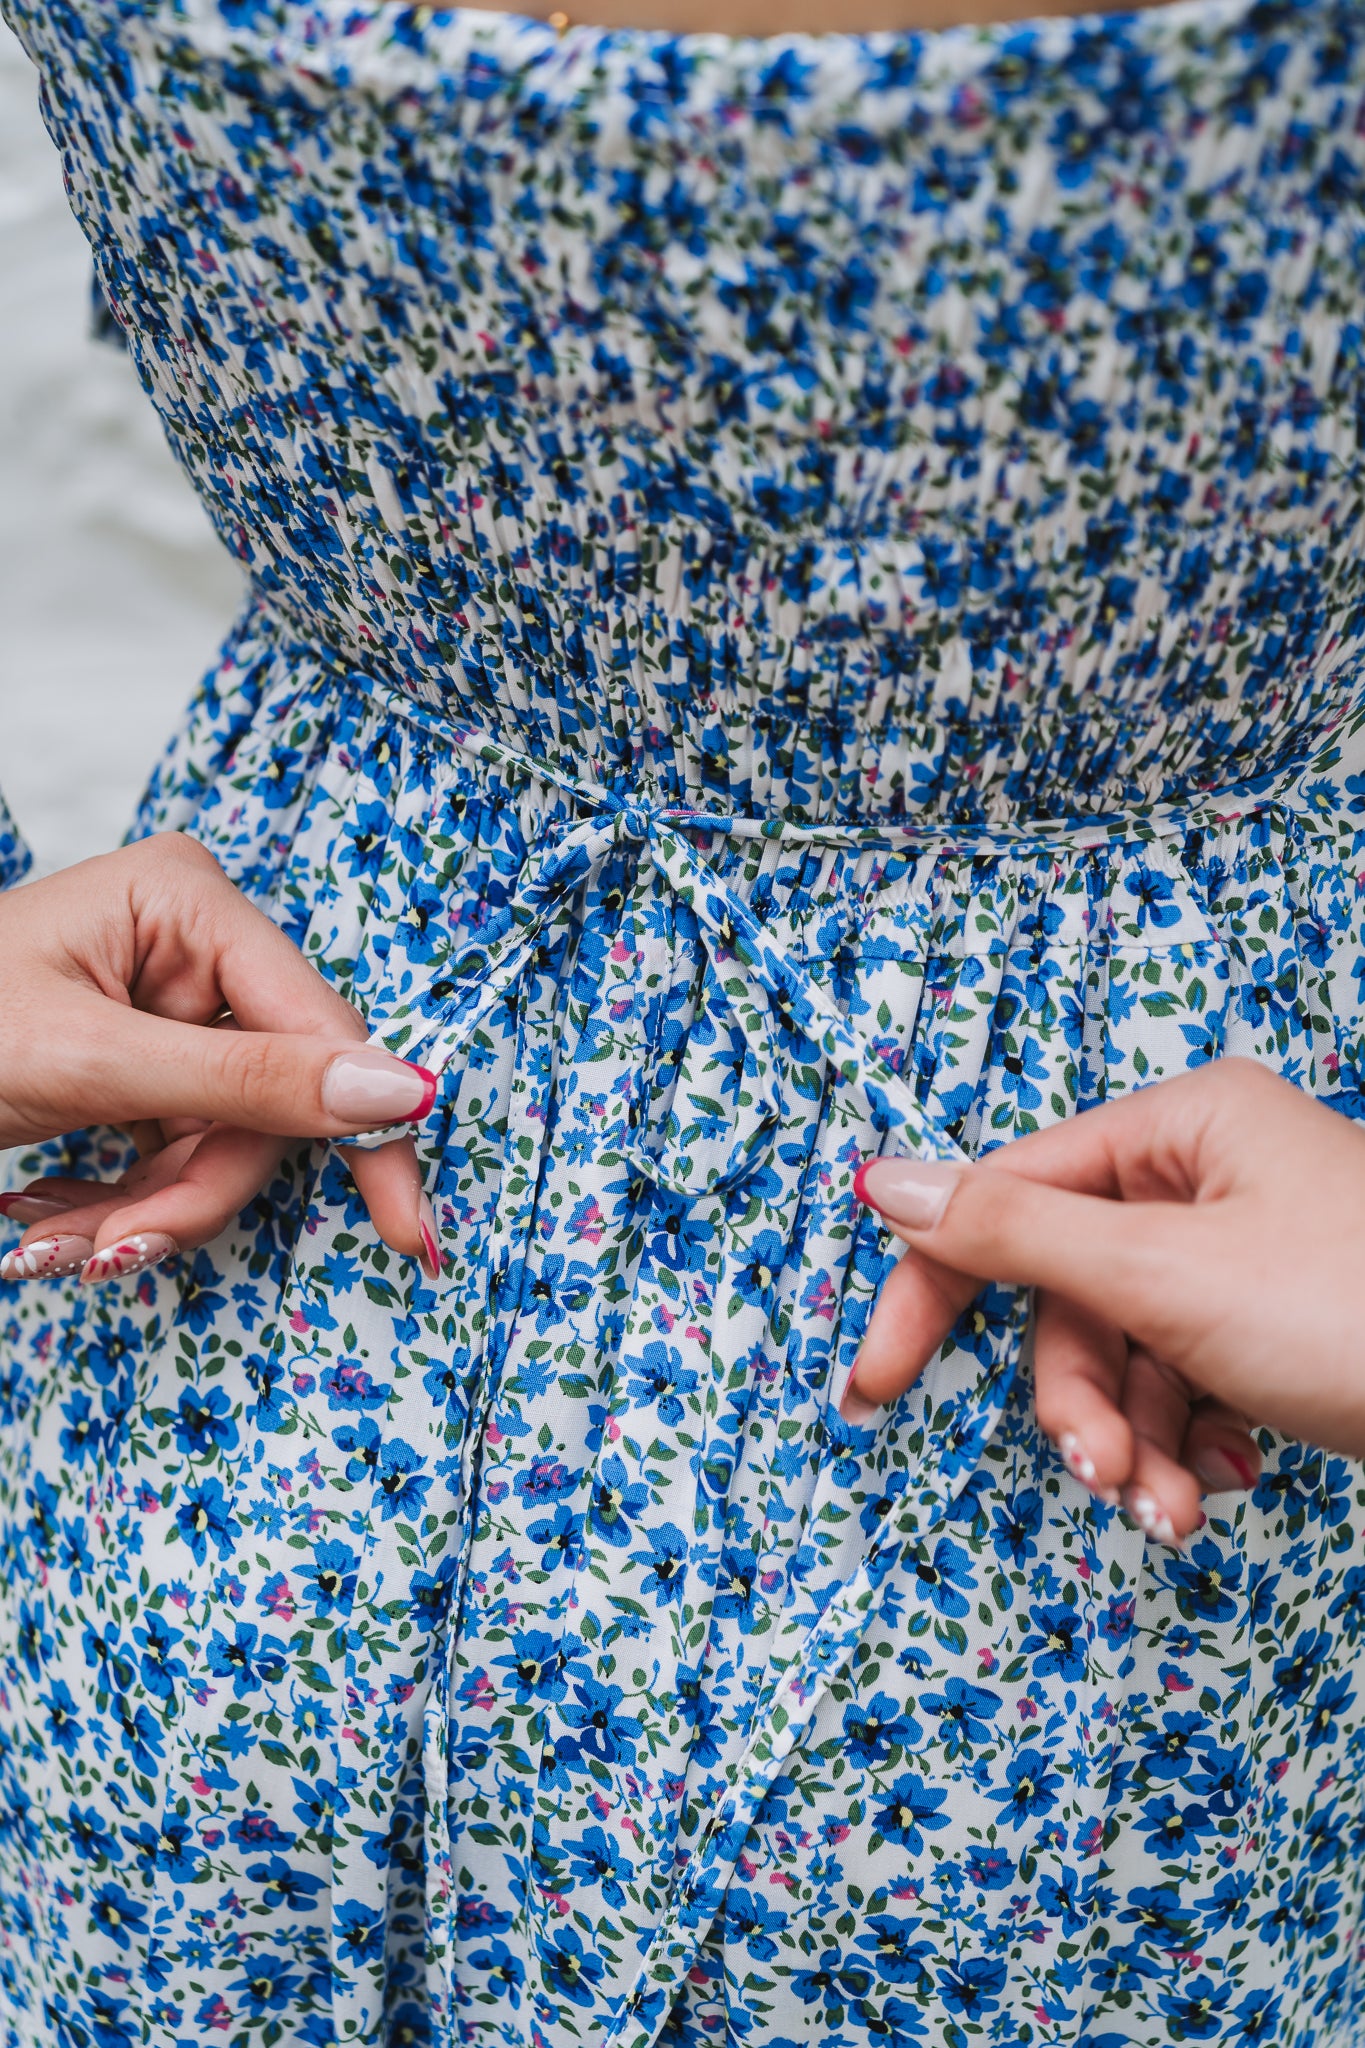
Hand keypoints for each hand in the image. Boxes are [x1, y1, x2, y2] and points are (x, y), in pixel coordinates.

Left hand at [0, 833, 440, 1284]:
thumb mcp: (89, 1065)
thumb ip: (246, 1081)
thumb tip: (399, 1090)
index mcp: (188, 901)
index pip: (314, 1024)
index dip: (361, 1128)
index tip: (411, 1232)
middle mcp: (191, 945)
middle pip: (271, 1099)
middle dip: (189, 1190)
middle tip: (113, 1252)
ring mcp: (171, 1008)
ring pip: (227, 1144)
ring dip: (144, 1212)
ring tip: (48, 1240)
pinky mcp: (148, 1066)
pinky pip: (182, 1153)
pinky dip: (124, 1204)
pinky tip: (48, 1218)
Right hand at [844, 1060, 1364, 1543]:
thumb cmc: (1362, 1315)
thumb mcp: (1166, 1274)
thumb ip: (1013, 1230)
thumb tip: (883, 1179)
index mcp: (1181, 1126)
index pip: (1008, 1199)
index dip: (932, 1296)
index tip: (870, 1387)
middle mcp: (1210, 1177)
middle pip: (1072, 1298)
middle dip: (1082, 1406)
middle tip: (1103, 1478)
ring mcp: (1248, 1254)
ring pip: (1129, 1356)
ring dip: (1137, 1445)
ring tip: (1178, 1511)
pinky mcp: (1279, 1326)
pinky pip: (1188, 1383)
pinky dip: (1192, 1446)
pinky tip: (1230, 1486)